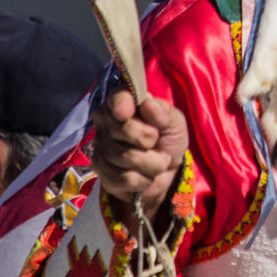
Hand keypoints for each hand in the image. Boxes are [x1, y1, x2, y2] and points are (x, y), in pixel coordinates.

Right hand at [91, 87, 188, 224]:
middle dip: (147, 138)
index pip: (117, 97)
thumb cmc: (168, 139)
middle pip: (121, 129)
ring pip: (123, 156)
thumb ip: (164, 113)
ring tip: (159, 160)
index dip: (121, 104)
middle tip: (157, 140)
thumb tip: (148, 104)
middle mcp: (107, 123)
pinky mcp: (103, 173)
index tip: (127, 113)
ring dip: (151, 163)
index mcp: (124, 103)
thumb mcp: (175, 124)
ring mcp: (101, 148)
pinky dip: (143, 179)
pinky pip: (122, 178)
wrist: (167, 171)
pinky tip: (146, 175)